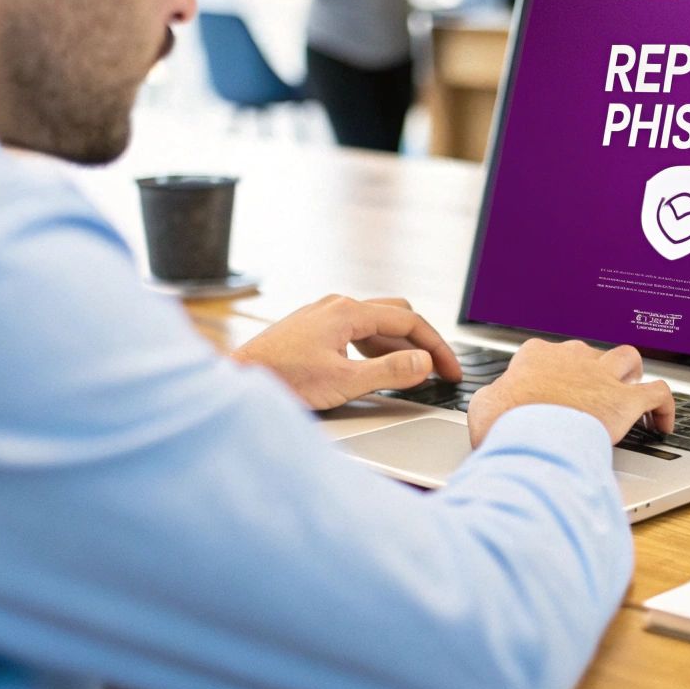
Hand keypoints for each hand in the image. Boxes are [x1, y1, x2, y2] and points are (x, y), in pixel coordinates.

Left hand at [232, 295, 461, 409]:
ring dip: (400, 344)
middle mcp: (336, 306)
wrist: (237, 380)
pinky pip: (357, 330)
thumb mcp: (343, 382)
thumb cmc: (281, 380)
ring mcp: (323, 315)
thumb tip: (424, 362)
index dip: (436, 347)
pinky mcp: (313, 329)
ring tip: (415, 371)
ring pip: (376, 322)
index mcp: (347, 312)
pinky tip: (378, 367)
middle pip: (396, 314)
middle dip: (422, 339)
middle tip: (439, 368)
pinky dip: (378, 346)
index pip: (409, 320)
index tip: (452, 371)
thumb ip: (389, 372)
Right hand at [465, 339, 673, 447]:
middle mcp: (573, 357)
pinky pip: (657, 394)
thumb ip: (491, 401)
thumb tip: (490, 408)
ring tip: (631, 389)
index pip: (548, 356)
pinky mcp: (626, 399)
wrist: (531, 432)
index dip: (551, 377)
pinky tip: (663, 423)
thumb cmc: (504, 421)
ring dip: (631, 373)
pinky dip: (664, 407)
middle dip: (590, 373)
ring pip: (627, 360)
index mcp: (538, 355)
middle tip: (587, 400)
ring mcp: (602, 375)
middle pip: (588, 355)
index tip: (548, 399)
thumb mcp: (482, 407)